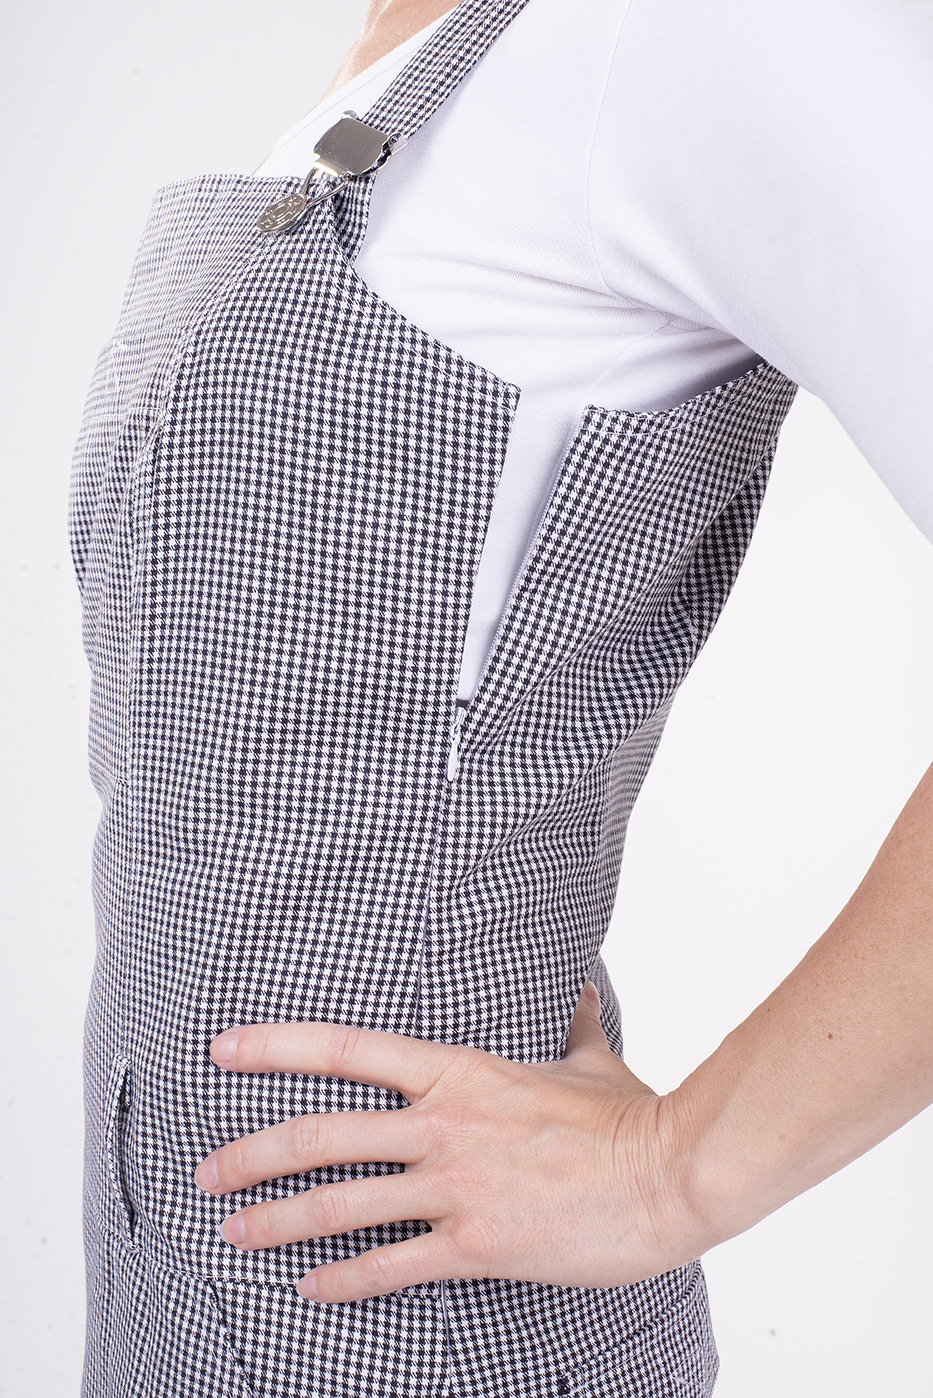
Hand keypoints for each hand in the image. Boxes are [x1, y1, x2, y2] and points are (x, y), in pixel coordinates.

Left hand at [194, 984, 706, 1301]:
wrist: (668, 1174)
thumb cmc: (629, 1116)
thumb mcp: (592, 1056)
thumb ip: (571, 1018)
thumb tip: (579, 984)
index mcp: (458, 1071)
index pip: (347, 1050)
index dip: (276, 1046)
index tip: (222, 1048)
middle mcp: (442, 1125)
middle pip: (320, 1135)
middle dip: (252, 1153)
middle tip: (205, 1172)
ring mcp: (454, 1186)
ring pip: (340, 1205)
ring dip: (276, 1221)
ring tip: (234, 1233)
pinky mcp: (475, 1243)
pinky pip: (390, 1265)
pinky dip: (343, 1282)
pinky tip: (311, 1290)